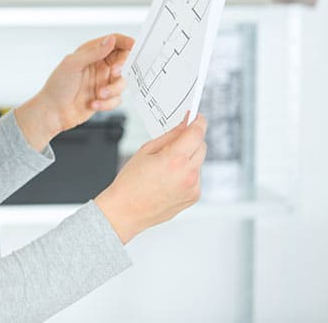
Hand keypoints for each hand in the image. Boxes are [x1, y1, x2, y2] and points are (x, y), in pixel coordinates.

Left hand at [15, 33, 133, 150]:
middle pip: (123, 61)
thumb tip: (110, 40)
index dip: (125, 42)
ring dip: (113, 89)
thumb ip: (93, 52)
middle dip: (122, 68)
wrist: (52, 112)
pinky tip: (93, 103)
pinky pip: (117, 99)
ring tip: (99, 94)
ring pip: (122, 82)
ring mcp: (102, 82)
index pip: (113, 42)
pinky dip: (107, 103)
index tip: (133, 46)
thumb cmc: (56, 87)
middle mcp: (98, 66)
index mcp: (90, 53)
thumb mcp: (72, 64)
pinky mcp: (104, 98)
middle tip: (114, 73)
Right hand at [94, 113, 207, 243]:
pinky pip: (196, 176)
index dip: (198, 121)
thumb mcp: (146, 151)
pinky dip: (186, 172)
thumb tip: (184, 126)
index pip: (196, 133)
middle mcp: (188, 174)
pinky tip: (168, 178)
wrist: (126, 211)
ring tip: (165, 166)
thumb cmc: (130, 183)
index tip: (196, 116)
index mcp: (175, 160)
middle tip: (175, 141)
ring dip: (188, 157)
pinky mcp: (194, 197)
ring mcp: (193, 187)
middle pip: (201, 146)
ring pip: (198, 162)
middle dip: (191, 140)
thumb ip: (169, 136)